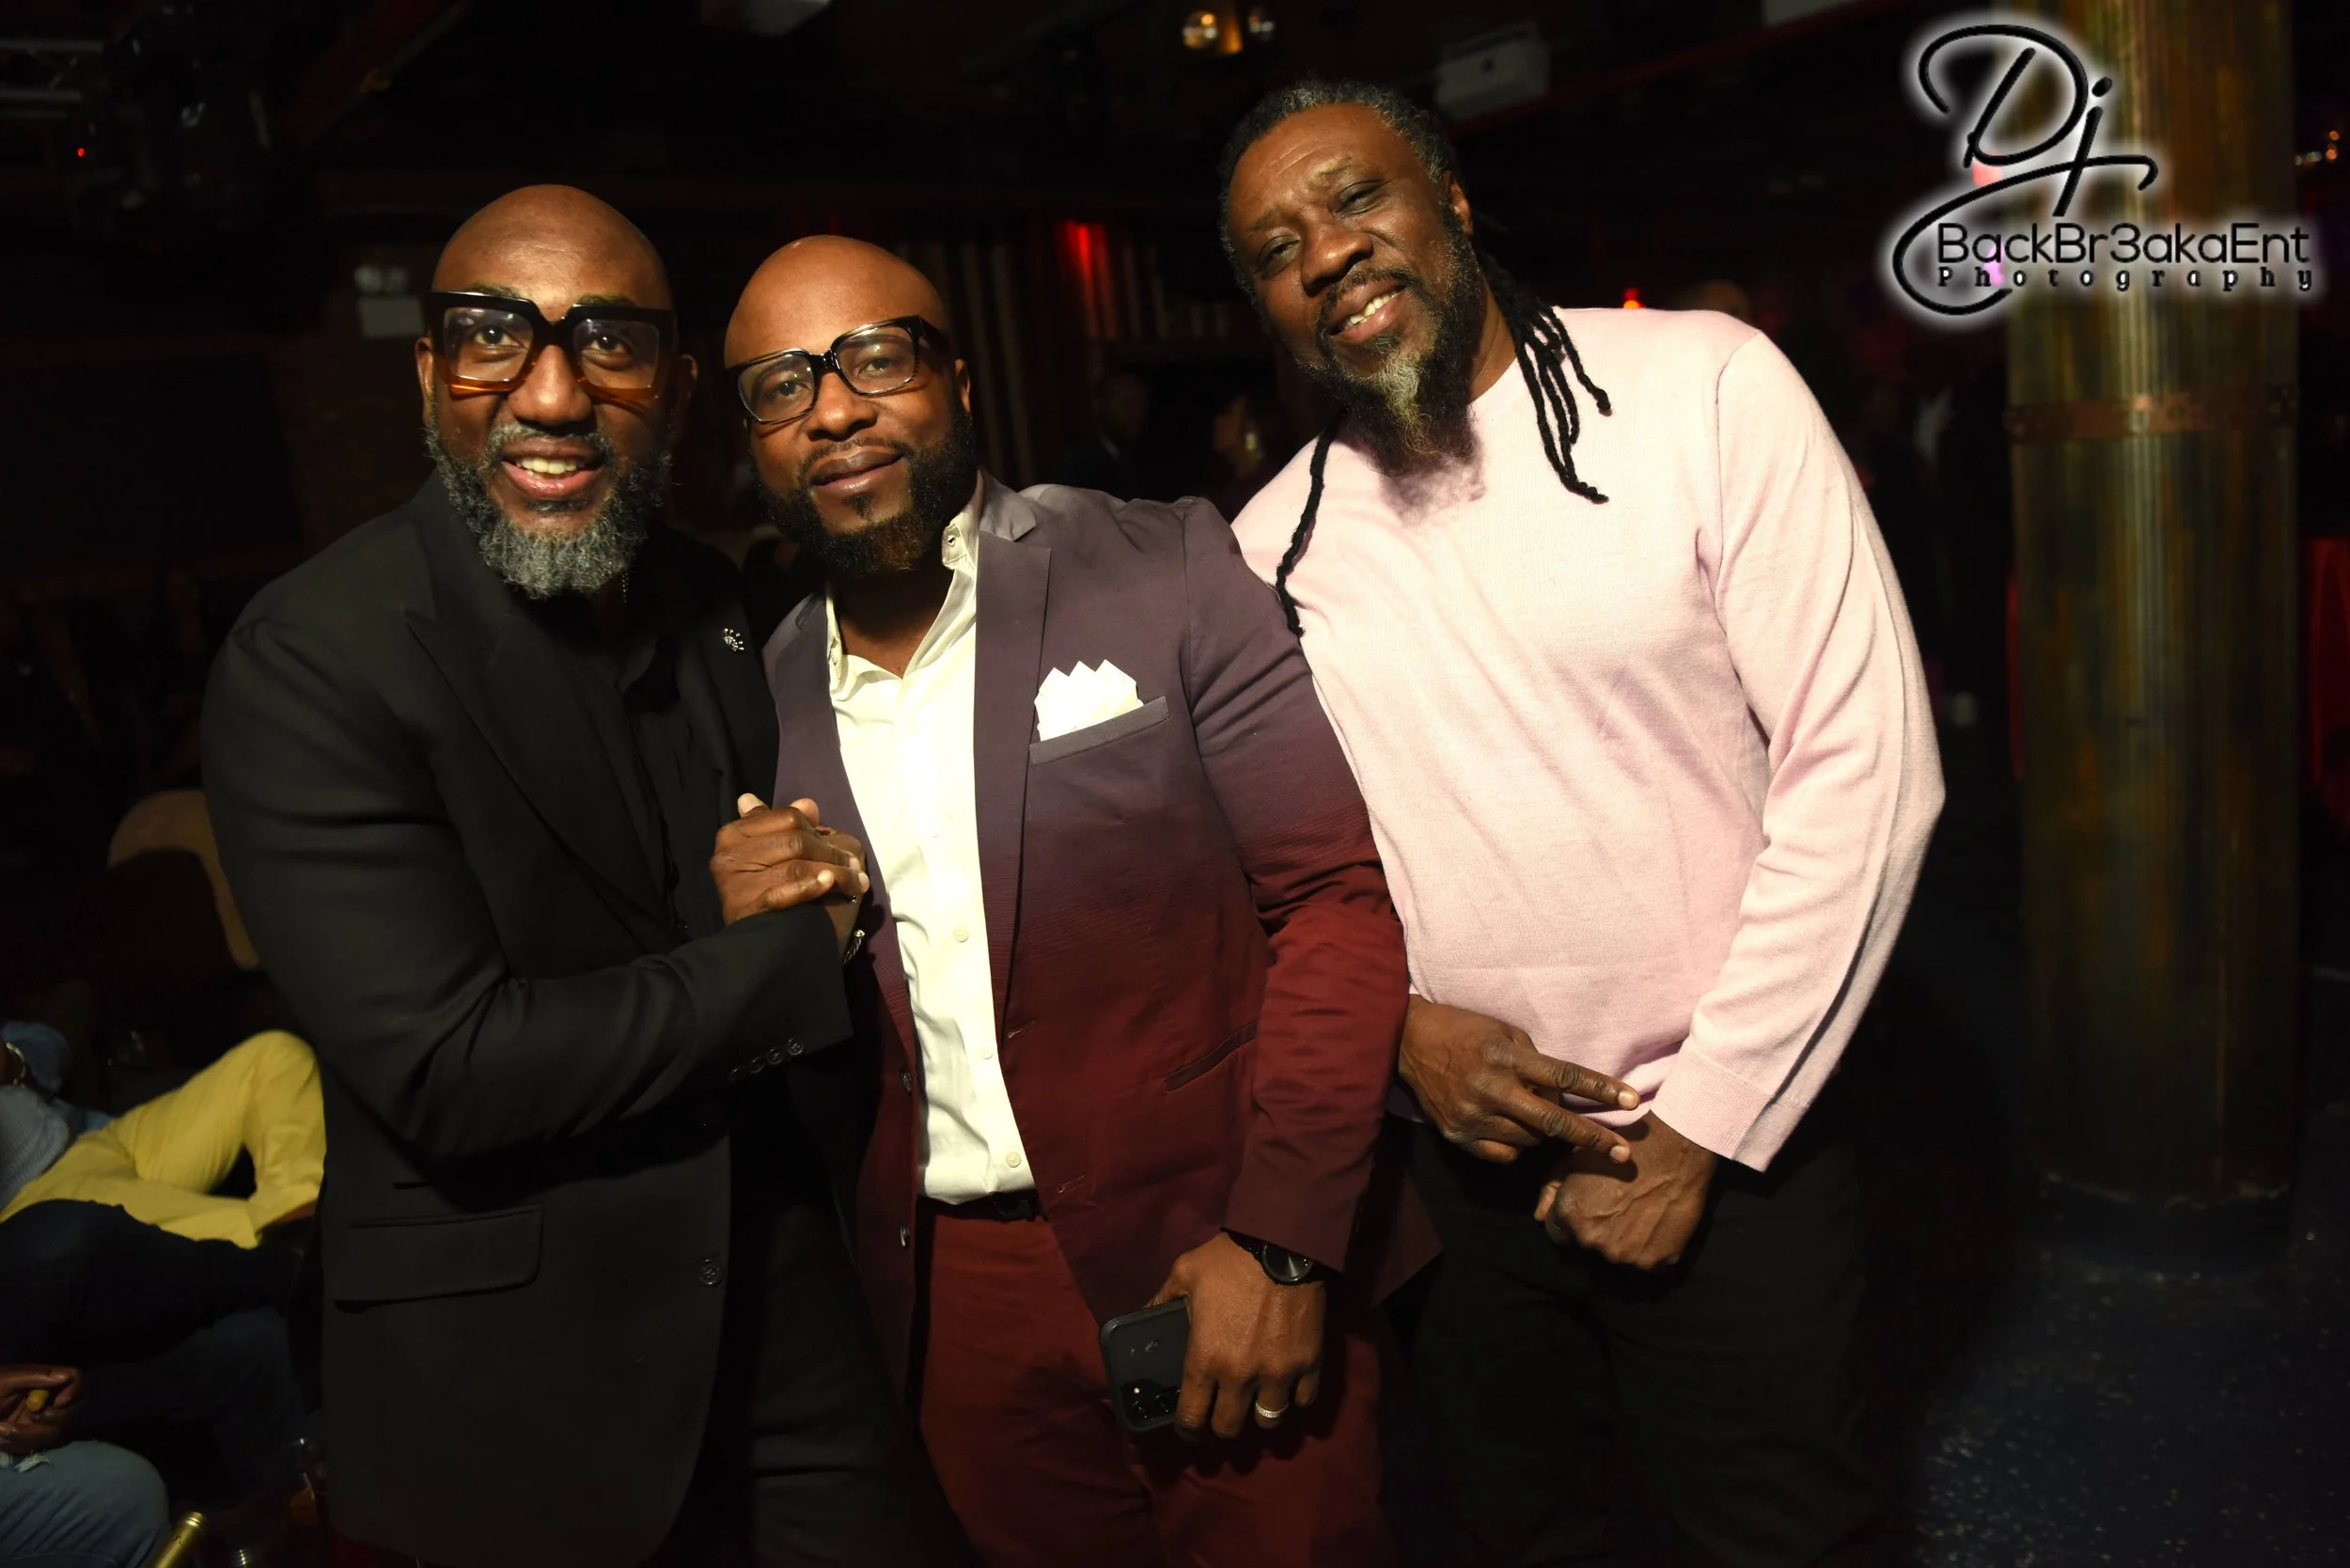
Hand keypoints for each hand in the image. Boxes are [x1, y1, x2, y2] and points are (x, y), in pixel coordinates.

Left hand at [0, 1366, 78, 1455]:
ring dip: (28, 1435)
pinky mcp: (26, 1437)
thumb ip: (35, 1377)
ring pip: (53, 1433)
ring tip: (1, 1430)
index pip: (75, 1378)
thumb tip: (67, 1376)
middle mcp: (46, 1398)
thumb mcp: (4, 1380)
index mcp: (42, 1379)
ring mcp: (37, 1419)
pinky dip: (17, 1443)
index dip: (75, 1390)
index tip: (59, 1403)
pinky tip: (0, 1436)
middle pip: (73, 1409)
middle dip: (52, 1421)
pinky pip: (34, 1445)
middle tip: (28, 1420)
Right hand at [711, 796, 867, 950]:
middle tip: (855, 865)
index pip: (786, 817)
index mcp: (734, 835)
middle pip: (794, 839)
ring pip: (796, 864)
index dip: (817, 829)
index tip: (838, 843)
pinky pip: (785, 890)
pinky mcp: (747, 907)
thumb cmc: (769, 892)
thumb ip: (787, 826)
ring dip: (835, 872)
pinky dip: (811, 887)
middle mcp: (729, 856)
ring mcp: (735, 883)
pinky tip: (829, 886)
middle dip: (831, 852)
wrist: (754, 947)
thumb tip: (807, 803)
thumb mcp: (775, 854)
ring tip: (856, 882)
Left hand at [1147, 1234, 1325, 1440]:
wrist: (1282, 1243)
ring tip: (1255, 1403)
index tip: (1188, 1428)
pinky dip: (1294, 1399)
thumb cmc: (1228, 1260)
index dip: (1186, 1429)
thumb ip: (1161, 1300)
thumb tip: (1143, 1315)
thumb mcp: (1184, 1273)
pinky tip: (1286, 1389)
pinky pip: (1303, 1401)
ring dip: (1258, 1416)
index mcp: (1205, 1359)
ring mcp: (1278, 1374)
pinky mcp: (1309, 1364)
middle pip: (1229, 1428)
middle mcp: (1240, 1376)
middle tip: (1221, 1413)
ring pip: (1268, 1422)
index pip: (1191, 1417)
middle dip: (1221, 1426)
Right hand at [1398, 997, 1639, 1163]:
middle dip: (1591, 1137)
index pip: (1564, 1077)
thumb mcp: (1503, 1032)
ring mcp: (1473, 1116)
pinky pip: (1503, 1154)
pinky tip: (1510, 1126)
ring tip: (1531, 1112)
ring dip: (1544, 1132)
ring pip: (1530, 1140)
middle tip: (1621, 1152)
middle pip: (1553, 1121)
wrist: (1406, 1041)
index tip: (1631, 1102)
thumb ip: (1534, 1061)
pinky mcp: (1457, 1135)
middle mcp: (1491, 1089)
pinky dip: (1516, 1144)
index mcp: (1505, 1057)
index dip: (1601, 1090)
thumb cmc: (1463, 1030)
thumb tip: (1563, 1094)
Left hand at [1535, 1113, 1716, 1268]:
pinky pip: (1647, 1264)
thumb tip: (1539, 1217)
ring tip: (1639, 1216)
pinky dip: (1650, 1250)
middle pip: (1588, 1248)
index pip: (1559, 1235)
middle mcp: (1594, 1243)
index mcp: (1571, 1219)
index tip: (1589, 1210)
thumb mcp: (1575, 1158)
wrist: (1674, 1148)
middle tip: (1618, 1210)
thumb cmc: (1621, 1147)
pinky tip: (1656, 1226)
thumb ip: (1551, 1190)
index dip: (1572, 1222)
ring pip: (1617, 1258)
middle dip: (1597, 1233)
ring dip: (1623, 1244)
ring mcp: (1626, 1256)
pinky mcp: (1656, 1263)